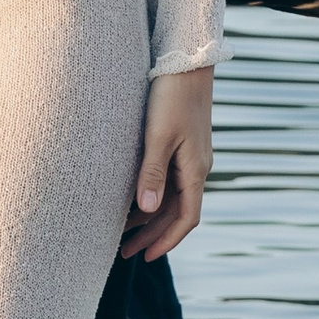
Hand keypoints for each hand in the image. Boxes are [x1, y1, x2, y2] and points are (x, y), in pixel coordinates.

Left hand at [122, 65, 211, 259]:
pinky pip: (168, 181)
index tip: (145, 257)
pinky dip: (151, 195)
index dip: (166, 241)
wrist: (186, 61)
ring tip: (121, 231)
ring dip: (149, 217)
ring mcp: (191, 157)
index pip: (186, 219)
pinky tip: (131, 199)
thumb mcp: (159, 137)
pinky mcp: (182, 144)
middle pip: (176, 213)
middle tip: (125, 253)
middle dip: (152, 235)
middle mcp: (197, 168)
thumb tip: (147, 211)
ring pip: (171, 198)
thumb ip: (152, 174)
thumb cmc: (171, 97)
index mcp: (196, 170)